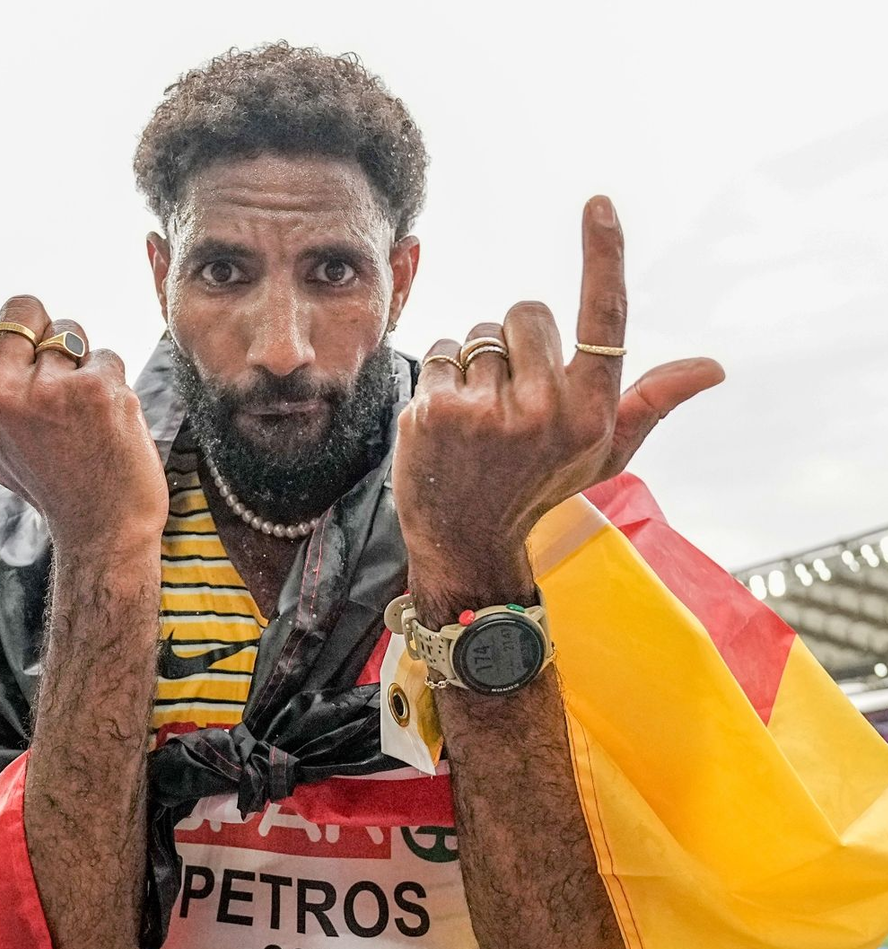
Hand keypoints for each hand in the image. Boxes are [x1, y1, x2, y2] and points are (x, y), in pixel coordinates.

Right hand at [0, 206, 167, 547]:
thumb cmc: (42, 483)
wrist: (103, 529)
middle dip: (44, 337)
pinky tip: (109, 423)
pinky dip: (113, 382)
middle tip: (56, 402)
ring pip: (70, 332)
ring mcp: (45, 391)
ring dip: (82, 364)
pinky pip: (104, 354)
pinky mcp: (92, 390)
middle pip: (22, 309)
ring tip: (83, 418)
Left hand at [394, 196, 723, 597]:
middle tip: (509, 397)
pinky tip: (445, 422)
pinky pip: (440, 352)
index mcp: (591, 414)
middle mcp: (544, 412)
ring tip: (476, 418)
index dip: (603, 256)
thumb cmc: (539, 489)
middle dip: (517, 341)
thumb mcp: (603, 454)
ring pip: (479, 334)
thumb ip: (651, 402)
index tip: (598, 205)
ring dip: (475, 363)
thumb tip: (713, 367)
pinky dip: (440, 377)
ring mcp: (487, 414)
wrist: (465, 542)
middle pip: (528, 310)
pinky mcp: (436, 413)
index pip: (604, 319)